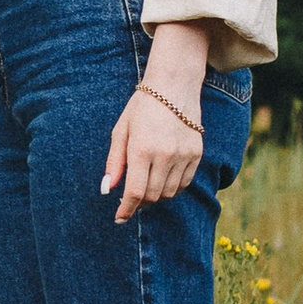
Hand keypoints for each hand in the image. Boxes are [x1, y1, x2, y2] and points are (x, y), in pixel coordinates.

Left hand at [102, 28, 210, 221]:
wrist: (173, 86)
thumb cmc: (141, 107)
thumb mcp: (121, 131)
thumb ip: (114, 162)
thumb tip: (106, 189)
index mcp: (141, 149)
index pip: (135, 192)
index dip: (126, 209)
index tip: (119, 218)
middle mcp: (165, 155)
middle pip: (153, 196)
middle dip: (139, 203)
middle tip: (130, 201)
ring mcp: (183, 155)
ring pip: (170, 193)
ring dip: (156, 196)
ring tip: (146, 187)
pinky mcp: (196, 153)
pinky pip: (184, 183)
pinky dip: (173, 188)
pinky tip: (163, 180)